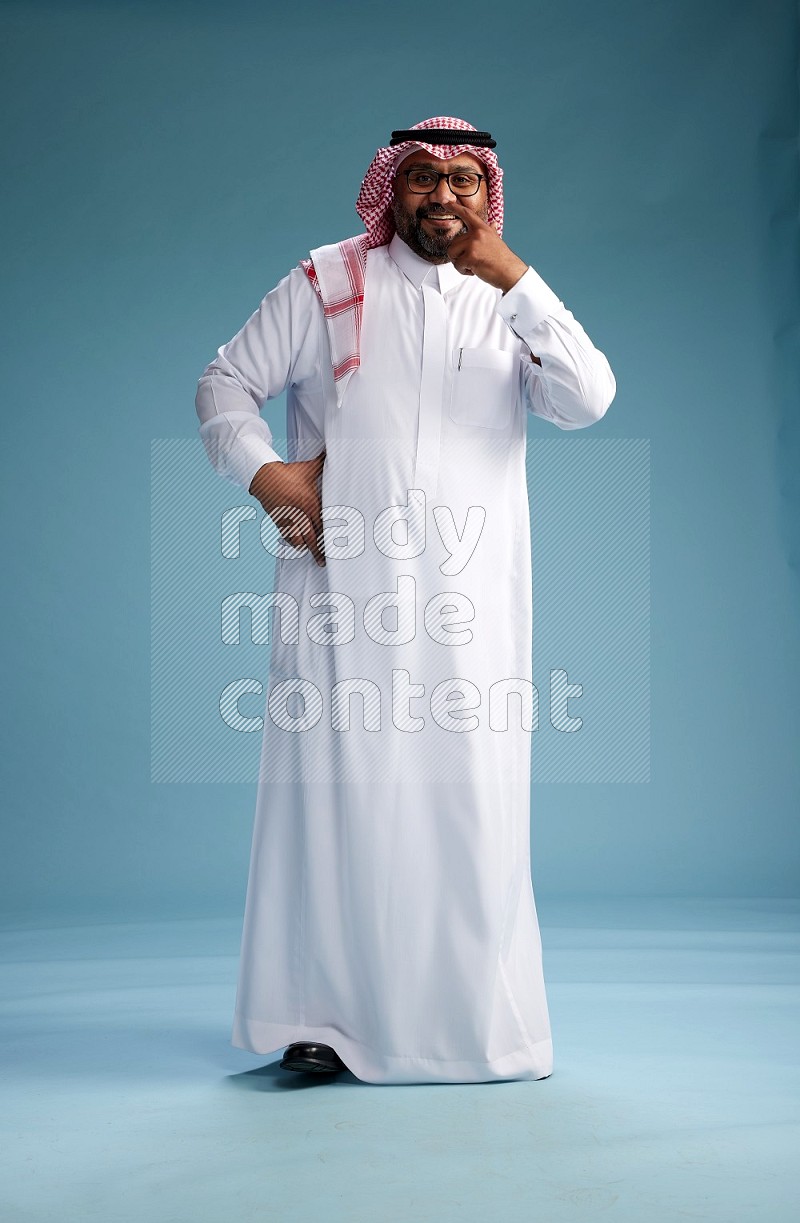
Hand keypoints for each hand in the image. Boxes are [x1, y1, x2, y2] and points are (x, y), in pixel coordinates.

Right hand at [248, 449, 325, 565]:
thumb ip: (321, 463)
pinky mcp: (278, 520)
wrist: (264, 476)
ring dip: (304, 547)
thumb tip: (329, 452)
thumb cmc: (287, 472)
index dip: (329, 538)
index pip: (323, 525)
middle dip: (318, 552)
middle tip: (324, 562)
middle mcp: (300, 513)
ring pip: (298, 540)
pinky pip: (286, 536)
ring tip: (312, 554)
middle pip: (312, 538)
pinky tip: (297, 544)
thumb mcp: (307, 468)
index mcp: (310, 503)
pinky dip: (292, 541)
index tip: (335, 547)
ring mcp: (288, 519)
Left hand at [445, 200, 528, 292]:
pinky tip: (474, 270)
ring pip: (452, 253)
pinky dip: (463, 271)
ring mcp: (473, 244)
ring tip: (473, 265)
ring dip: (459, 263)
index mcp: (483, 229)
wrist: (510, 272)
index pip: (466, 214)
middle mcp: (477, 234)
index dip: (455, 207)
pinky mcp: (471, 256)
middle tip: (472, 260)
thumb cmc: (502, 259)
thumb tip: (493, 224)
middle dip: (459, 255)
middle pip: (454, 243)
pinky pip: (457, 265)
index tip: (446, 202)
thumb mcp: (496, 240)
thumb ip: (491, 231)